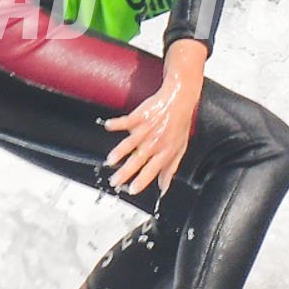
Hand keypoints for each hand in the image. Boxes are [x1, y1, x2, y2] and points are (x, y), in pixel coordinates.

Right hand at [104, 43, 209, 195]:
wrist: (179, 98)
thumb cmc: (179, 124)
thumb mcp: (179, 148)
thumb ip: (170, 168)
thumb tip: (164, 187)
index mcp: (165, 151)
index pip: (152, 170)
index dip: (142, 181)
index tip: (132, 190)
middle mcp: (156, 141)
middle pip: (138, 160)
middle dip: (126, 172)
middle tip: (115, 181)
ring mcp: (147, 128)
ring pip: (132, 142)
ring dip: (120, 152)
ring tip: (110, 161)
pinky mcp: (141, 115)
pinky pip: (127, 120)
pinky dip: (118, 123)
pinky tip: (108, 126)